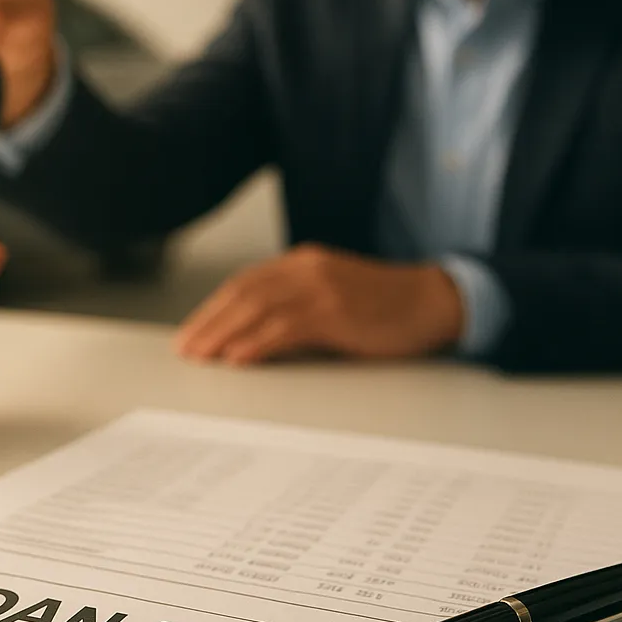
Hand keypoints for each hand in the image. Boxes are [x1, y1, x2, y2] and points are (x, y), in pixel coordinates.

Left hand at [174, 244, 464, 365]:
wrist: (435, 300)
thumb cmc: (386, 306)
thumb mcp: (334, 297)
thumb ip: (297, 307)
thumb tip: (252, 338)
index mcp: (303, 263)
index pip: (245, 284)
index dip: (214, 309)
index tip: (192, 332)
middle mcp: (306, 269)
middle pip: (243, 293)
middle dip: (209, 322)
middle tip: (185, 349)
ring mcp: (321, 288)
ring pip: (257, 308)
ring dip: (223, 334)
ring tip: (201, 356)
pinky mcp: (336, 311)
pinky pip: (286, 327)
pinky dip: (257, 342)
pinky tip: (238, 357)